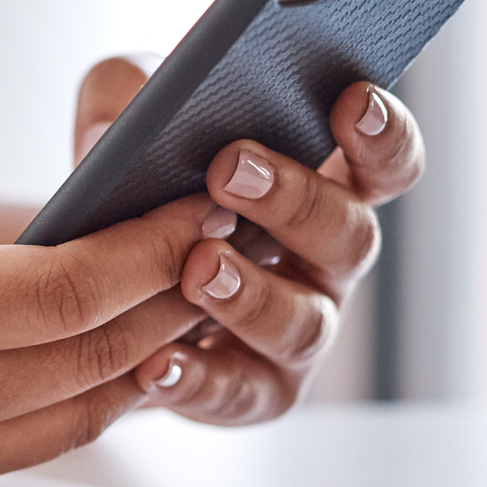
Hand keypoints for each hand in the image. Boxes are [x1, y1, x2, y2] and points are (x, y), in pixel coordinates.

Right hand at [0, 139, 224, 486]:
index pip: (70, 294)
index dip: (151, 250)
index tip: (197, 211)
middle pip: (96, 362)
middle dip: (170, 298)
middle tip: (217, 246)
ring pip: (75, 421)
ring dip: (136, 361)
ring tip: (174, 301)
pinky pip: (14, 456)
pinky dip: (61, 406)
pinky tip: (85, 362)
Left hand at [72, 56, 423, 423]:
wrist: (101, 291)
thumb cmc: (140, 189)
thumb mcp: (125, 120)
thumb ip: (126, 92)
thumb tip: (131, 111)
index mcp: (324, 185)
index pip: (386, 162)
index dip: (383, 134)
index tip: (352, 100)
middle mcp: (328, 262)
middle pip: (349, 235)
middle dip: (294, 200)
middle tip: (230, 168)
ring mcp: (300, 332)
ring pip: (303, 323)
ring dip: (253, 295)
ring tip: (198, 268)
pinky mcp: (254, 392)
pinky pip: (237, 394)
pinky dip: (197, 380)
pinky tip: (156, 363)